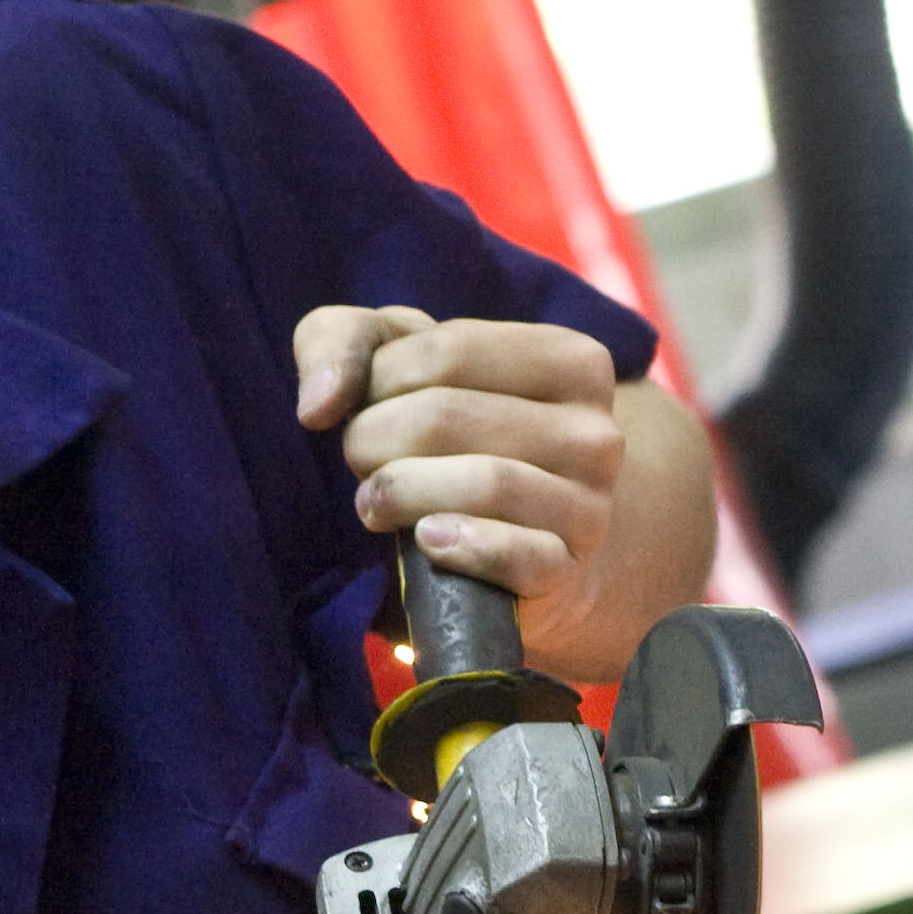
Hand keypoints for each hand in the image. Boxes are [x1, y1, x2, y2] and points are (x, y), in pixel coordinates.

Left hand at [297, 304, 629, 670]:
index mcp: (573, 361)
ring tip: (375, 503)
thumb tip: (316, 404)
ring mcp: (589, 506)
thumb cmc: (452, 436)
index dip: (378, 379)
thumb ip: (342, 342)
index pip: (447, 350)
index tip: (364, 405)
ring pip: (483, 482)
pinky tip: (426, 540)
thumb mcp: (400, 365)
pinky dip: (458, 545)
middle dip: (373, 438)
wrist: (520, 542)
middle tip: (360, 459)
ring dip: (398, 492)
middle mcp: (596, 431)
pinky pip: (512, 553)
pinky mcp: (566, 571)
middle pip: (448, 414)